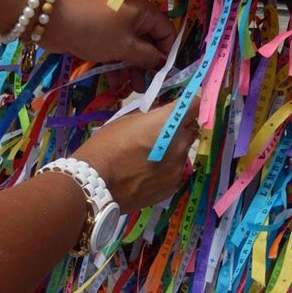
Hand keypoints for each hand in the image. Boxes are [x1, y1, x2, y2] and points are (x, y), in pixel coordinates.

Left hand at [40, 0, 174, 91]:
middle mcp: (132, 18)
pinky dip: (117, 66)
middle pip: (148, 43)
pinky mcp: (101, 38)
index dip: (167, 53)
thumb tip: (163, 64)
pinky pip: (115, 53)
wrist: (56, 23)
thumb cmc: (97, 32)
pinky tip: (117, 84)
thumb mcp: (126, 46)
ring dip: (132, 70)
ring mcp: (115, 28)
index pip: (166, 32)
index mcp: (144, 13)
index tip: (164, 74)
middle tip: (147, 87)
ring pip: (131, 51)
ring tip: (132, 90)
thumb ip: (147, 57)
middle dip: (148, 66)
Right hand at [73, 98, 199, 213]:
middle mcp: (179, 144)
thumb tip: (161, 114)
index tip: (180, 109)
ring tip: (147, 158)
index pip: (195, 106)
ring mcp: (178, 168)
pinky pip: (174, 171)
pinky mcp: (172, 186)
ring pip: (182, 152)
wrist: (96, 184)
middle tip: (157, 134)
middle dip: (178, 129)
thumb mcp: (125, 120)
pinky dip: (165, 169)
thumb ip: (149, 115)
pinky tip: (145, 174)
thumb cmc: (106, 146)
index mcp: (167, 123)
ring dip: (171, 151)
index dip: (189, 106)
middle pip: (190, 130)